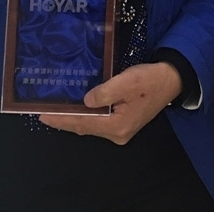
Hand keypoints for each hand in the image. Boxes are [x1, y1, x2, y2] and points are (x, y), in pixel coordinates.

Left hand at [38, 62, 182, 144]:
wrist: (172, 80)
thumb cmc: (150, 79)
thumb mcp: (128, 81)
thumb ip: (105, 92)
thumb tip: (85, 102)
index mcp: (117, 125)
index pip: (82, 123)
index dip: (61, 119)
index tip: (42, 116)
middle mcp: (117, 133)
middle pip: (84, 127)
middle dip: (64, 121)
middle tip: (43, 113)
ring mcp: (121, 130)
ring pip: (91, 125)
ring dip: (73, 119)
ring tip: (55, 111)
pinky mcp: (123, 123)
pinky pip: (98, 122)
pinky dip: (85, 116)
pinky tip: (76, 109)